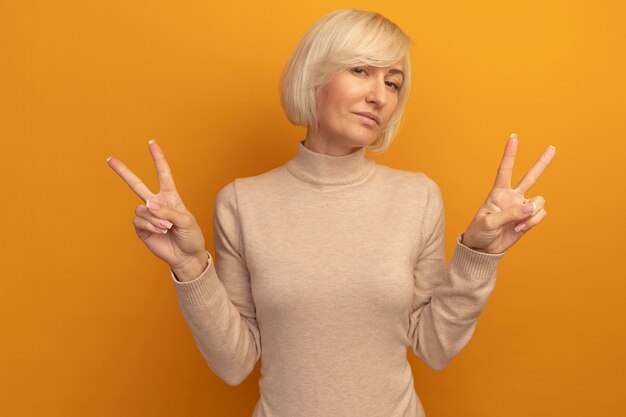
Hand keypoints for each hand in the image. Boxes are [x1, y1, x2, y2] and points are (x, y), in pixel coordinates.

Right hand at [107, 140, 206, 277]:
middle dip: (123, 172)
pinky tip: (159, 231)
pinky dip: (150, 225)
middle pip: (137, 184)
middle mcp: (156, 203)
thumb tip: (148, 204)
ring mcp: (147, 216)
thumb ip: (168, 211)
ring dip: (155, 218)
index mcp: (170, 197)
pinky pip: (138, 220)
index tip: (151, 143)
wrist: (186, 256)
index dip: (157, 159)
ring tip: (167, 228)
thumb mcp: (186, 222)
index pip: (163, 174)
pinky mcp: (140, 228)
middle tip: (110, 159)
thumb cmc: (190, 236)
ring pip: (142, 208)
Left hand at [461, 133, 555, 253]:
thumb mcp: (489, 222)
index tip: (513, 137)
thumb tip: (530, 207)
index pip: (505, 170)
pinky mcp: (528, 219)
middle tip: (553, 147)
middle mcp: (512, 196)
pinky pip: (539, 215)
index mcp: (498, 193)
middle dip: (542, 162)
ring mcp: (521, 207)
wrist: (483, 248)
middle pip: (530, 176)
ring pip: (539, 201)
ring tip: (517, 225)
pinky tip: (520, 229)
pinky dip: (532, 222)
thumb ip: (509, 214)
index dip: (510, 153)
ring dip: (532, 213)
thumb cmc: (479, 231)